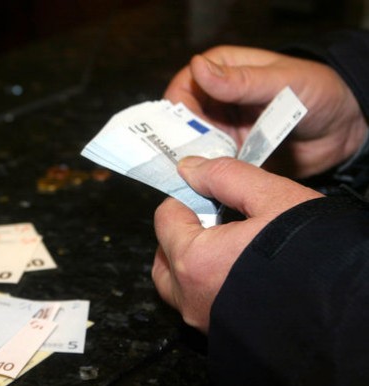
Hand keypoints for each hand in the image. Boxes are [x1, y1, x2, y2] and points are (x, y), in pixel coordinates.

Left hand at [152, 156, 322, 331]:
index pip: (165, 218)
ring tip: (228, 247)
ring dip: (190, 261)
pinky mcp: (219, 335)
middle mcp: (190, 296)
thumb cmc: (312, 254)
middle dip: (183, 232)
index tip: (210, 196)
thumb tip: (189, 168)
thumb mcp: (273, 199)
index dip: (187, 200)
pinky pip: (198, 304)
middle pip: (165, 254)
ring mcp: (203, 320)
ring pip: (177, 284)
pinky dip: (206, 285)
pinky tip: (239, 272)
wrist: (346, 311)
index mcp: (194, 260)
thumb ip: (224, 177)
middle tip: (218, 221)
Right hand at [164, 46, 367, 177]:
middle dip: (180, 141)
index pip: (183, 88)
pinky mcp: (231, 154)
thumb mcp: (281, 82)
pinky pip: (210, 166)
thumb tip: (198, 67)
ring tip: (198, 175)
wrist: (343, 131)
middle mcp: (216, 100)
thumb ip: (240, 80)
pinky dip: (208, 175)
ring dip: (194, 161)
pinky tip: (210, 183)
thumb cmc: (318, 93)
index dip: (176, 111)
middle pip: (181, 121)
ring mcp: (223, 128)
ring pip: (192, 146)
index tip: (181, 133)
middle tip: (186, 161)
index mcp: (222, 71)